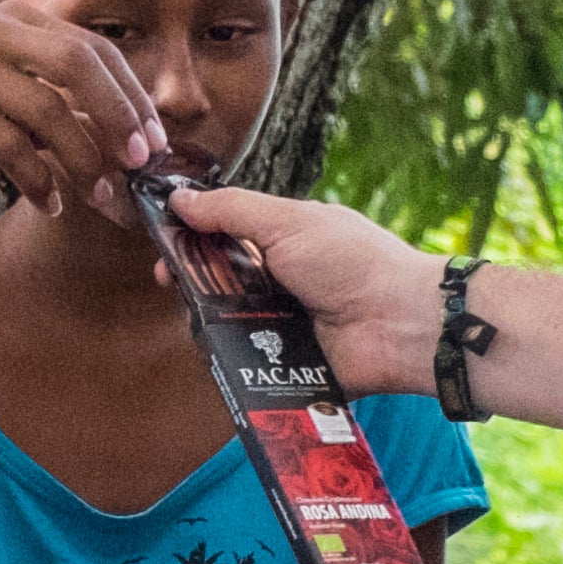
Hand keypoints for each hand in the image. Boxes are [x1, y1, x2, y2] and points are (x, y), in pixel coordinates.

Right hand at [0, 3, 159, 218]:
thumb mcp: (15, 97)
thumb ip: (65, 105)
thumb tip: (133, 142)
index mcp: (18, 20)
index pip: (92, 47)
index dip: (130, 93)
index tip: (154, 138)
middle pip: (77, 63)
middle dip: (117, 115)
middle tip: (138, 161)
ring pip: (46, 111)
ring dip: (81, 160)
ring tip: (96, 194)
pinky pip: (9, 148)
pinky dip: (37, 182)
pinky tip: (48, 203)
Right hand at [166, 185, 444, 398]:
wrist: (399, 324)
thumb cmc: (352, 261)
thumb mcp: (288, 222)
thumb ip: (231, 210)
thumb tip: (179, 200)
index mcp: (284, 240)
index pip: (224, 236)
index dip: (191, 238)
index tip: (163, 244)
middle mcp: (280, 282)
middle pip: (218, 282)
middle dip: (190, 281)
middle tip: (170, 283)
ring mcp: (281, 324)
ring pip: (225, 323)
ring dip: (206, 318)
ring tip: (193, 315)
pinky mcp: (284, 364)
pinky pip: (243, 363)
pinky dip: (227, 357)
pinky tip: (212, 350)